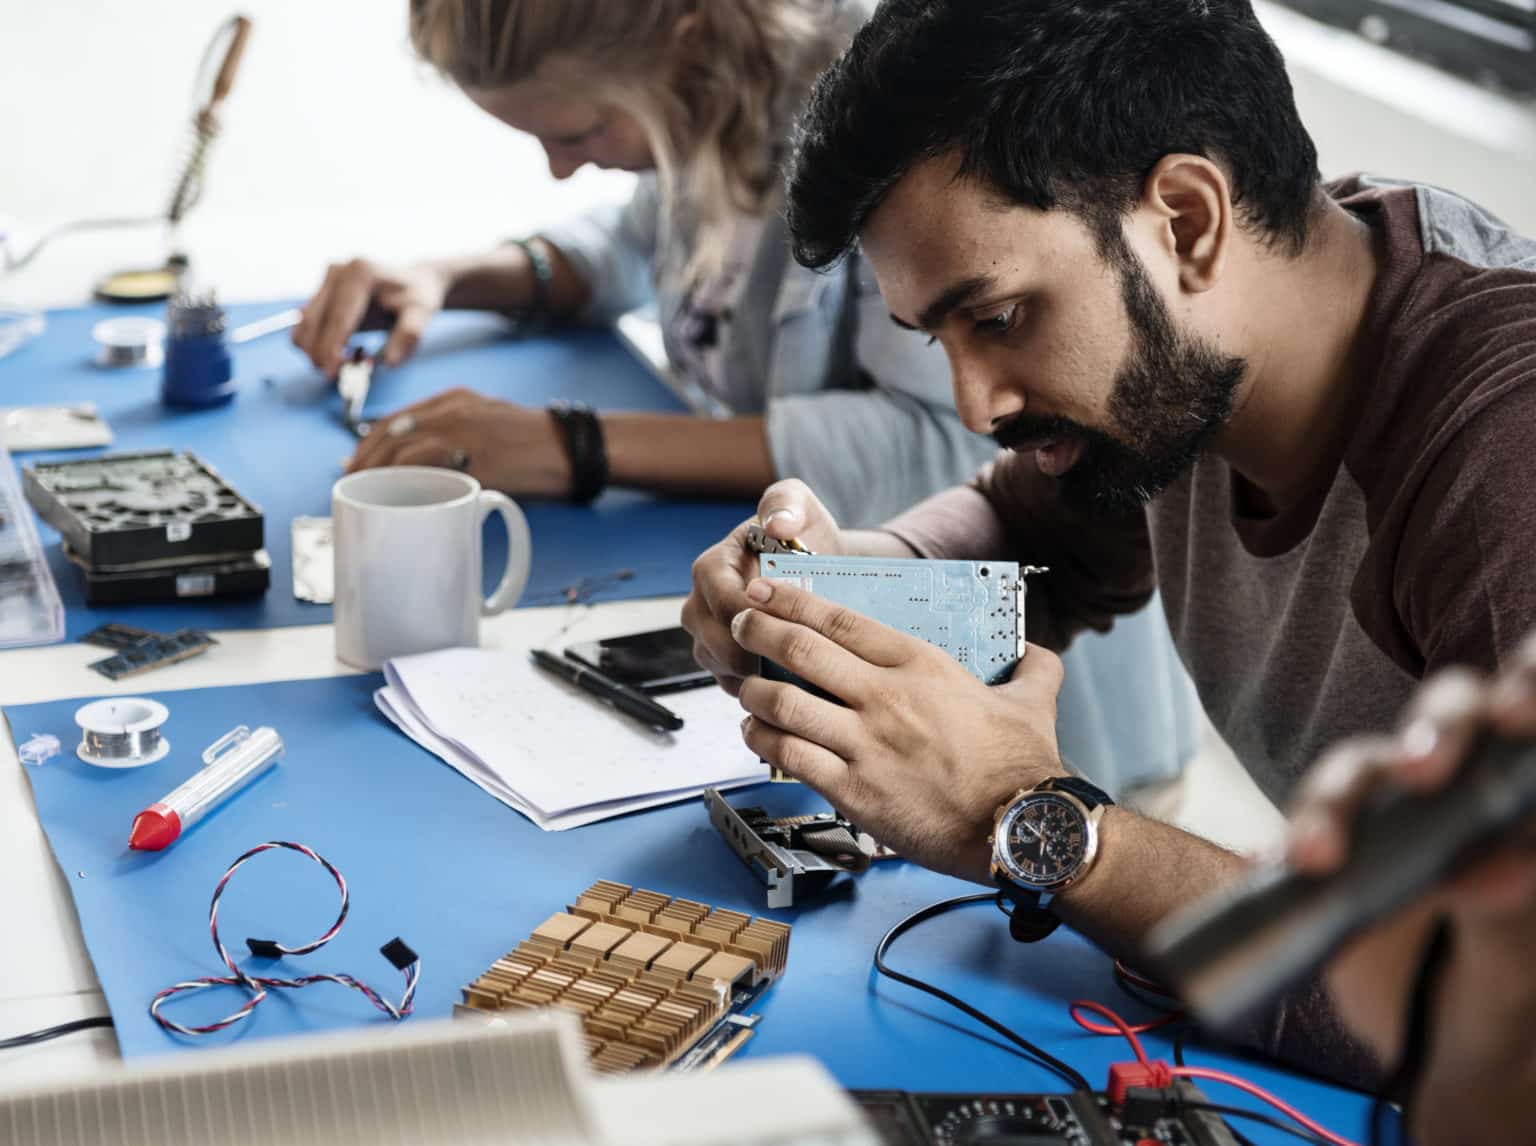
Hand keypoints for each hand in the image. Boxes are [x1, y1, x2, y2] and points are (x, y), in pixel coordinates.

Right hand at [293, 259, 449, 374]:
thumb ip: (408, 337)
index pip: (338, 318)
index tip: (330, 372)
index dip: (330, 348)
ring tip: (348, 360)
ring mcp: (325, 281)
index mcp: (361, 273)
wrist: (413, 282)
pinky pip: (306, 326)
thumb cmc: (416, 297)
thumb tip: (389, 362)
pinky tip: (341, 350)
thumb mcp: (422, 315)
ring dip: (316, 351)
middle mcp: (338, 272)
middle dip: (320, 354)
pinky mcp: (320, 293)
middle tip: (341, 374)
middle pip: (313, 322)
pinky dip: (316, 345)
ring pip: (304, 326)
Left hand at [346, 388, 571, 497]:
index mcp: (455, 399)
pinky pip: (421, 465)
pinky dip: (398, 480)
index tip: (355, 463)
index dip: (368, 443)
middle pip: (387, 433)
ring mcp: (459, 432)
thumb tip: (431, 467)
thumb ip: (460, 435)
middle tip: (351, 485)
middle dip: (362, 461)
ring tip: (364, 496)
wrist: (571, 447)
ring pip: (397, 449)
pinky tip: (390, 495)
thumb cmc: (537, 444)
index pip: (395, 418)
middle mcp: (451, 410)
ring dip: (373, 475)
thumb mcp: (492, 423)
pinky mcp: (470, 457)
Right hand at [680, 479, 844, 695]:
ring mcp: (707, 637)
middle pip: (716, 642)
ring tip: (800, 669)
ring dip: (759, 674)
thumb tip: (778, 523)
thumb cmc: (802, 535)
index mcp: (710, 568)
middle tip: (801, 654)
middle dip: (758, 651)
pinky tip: (792, 681)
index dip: (755, 615)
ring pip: (722, 668)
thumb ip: (786, 503)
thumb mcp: (798, 506)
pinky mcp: (721, 664)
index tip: (792, 620)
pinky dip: (760, 689)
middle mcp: (699, 605)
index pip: (721, 600)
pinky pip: (733, 686)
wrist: (816, 566)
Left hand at [729, 577, 1066, 882]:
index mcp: (921, 666)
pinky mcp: (854, 791)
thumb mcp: (1034, 698)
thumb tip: (1034, 651)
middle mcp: (886, 698)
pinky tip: (756, 736)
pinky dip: (762, 742)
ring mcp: (866, 745)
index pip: (840, 619)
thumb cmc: (1024, 766)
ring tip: (745, 686)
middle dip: (758, 629)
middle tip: (740, 623)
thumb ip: (1031, 666)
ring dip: (754, 691)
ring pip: (784, 703)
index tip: (766, 589)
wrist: (1022, 829)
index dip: (793, 599)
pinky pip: (790, 757)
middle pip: (801, 650)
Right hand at [1286, 637, 1535, 1144]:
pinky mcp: (1328, 849)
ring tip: (1318, 858)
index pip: (1525, 708)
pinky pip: (1297, 835)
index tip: (1517, 717)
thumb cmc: (1503, 982)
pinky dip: (1279, 849)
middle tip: (1425, 773)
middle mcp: (1457, 780)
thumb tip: (1502, 867)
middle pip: (1444, 718)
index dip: (1526, 688)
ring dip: (1332, 804)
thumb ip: (1507, 912)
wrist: (1445, 1044)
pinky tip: (1270, 870)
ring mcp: (1388, 811)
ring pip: (1357, 772)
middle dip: (1433, 732)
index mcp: (1518, 792)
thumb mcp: (1516, 959)